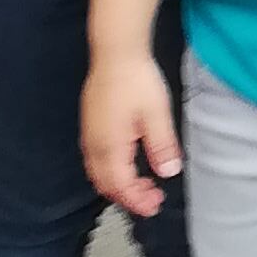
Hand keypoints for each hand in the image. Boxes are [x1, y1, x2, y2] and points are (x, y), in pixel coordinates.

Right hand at [83, 49, 182, 216]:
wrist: (115, 51)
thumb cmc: (136, 80)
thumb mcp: (157, 114)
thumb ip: (162, 146)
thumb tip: (168, 173)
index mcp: (110, 146)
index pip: (121, 186)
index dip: (137, 201)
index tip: (155, 205)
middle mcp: (94, 144)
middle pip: (106, 184)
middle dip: (128, 197)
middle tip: (153, 197)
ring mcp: (88, 134)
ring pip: (98, 173)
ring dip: (118, 184)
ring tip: (143, 183)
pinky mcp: (89, 124)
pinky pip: (94, 159)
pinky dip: (110, 171)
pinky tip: (127, 162)